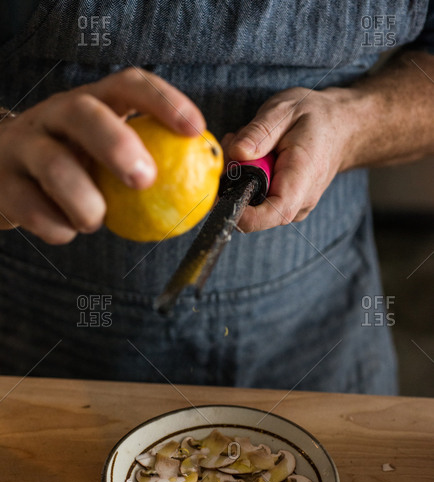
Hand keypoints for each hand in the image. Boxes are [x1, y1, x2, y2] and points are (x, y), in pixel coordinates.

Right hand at [0, 67, 204, 243]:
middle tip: (144, 179)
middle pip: (84, 114)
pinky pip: (32, 209)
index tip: (195, 128)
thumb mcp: (104, 155)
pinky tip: (66, 229)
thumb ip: (143, 164)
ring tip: (95, 220)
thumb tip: (201, 193)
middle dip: (117, 145)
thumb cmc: (73, 166)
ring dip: (84, 201)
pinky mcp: (3, 183)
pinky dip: (57, 227)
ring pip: (54, 166)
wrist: (3, 175)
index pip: (128, 86)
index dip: (163, 102)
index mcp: (91, 103)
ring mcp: (23, 146)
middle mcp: (54, 115)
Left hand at [224, 86, 355, 231]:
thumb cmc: (315, 118)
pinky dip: (251, 180)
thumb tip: (235, 152)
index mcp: (302, 178)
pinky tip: (261, 158)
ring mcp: (294, 208)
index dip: (245, 215)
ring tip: (256, 147)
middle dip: (236, 181)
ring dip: (243, 177)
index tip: (222, 198)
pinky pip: (259, 200)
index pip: (274, 212)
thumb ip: (259, 132)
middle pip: (255, 209)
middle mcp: (300, 201)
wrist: (342, 128)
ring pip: (254, 204)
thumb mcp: (284, 110)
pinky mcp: (286, 206)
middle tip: (237, 144)